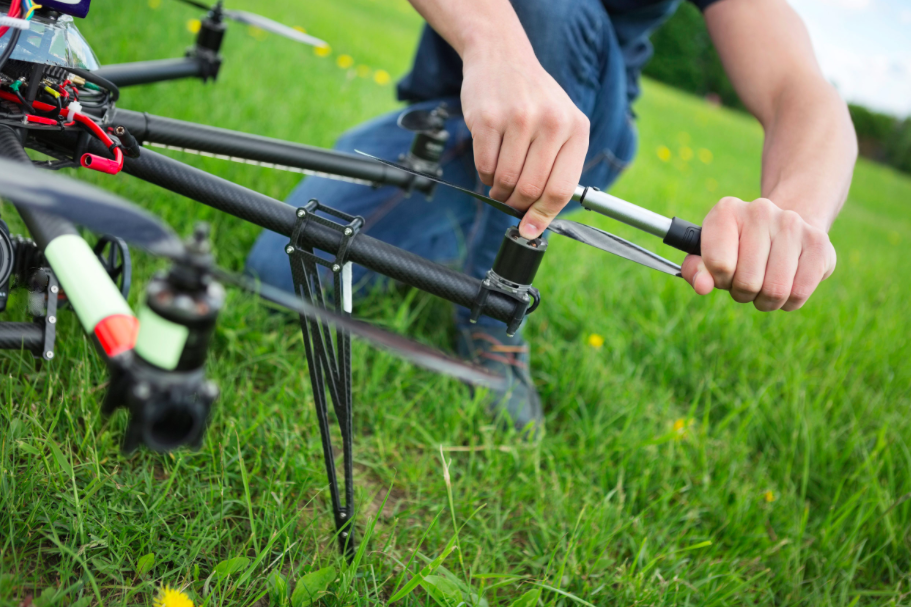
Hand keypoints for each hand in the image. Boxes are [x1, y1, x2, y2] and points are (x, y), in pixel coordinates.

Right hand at [460, 41, 588, 238]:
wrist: (502, 57)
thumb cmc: (533, 100)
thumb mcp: (560, 125)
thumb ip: (556, 169)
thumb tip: (539, 221)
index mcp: (576, 129)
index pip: (561, 189)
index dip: (544, 216)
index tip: (530, 230)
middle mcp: (551, 123)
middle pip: (530, 189)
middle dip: (517, 204)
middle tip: (510, 201)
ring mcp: (519, 119)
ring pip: (506, 181)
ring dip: (499, 190)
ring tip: (500, 180)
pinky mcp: (487, 119)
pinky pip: (485, 166)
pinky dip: (485, 174)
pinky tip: (490, 162)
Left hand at [681, 197, 836, 310]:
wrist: (784, 228)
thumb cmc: (738, 249)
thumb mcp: (709, 255)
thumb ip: (696, 271)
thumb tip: (702, 287)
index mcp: (726, 211)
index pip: (718, 264)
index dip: (720, 279)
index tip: (724, 273)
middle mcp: (760, 210)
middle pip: (747, 281)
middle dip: (743, 293)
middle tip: (745, 282)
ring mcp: (793, 224)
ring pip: (775, 291)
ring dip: (766, 301)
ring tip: (763, 286)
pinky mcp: (819, 244)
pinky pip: (799, 293)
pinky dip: (789, 302)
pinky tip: (786, 285)